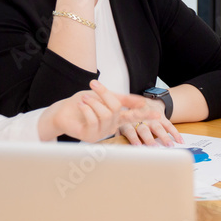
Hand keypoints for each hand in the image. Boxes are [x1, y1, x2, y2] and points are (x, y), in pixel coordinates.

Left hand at [39, 80, 155, 141]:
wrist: (63, 111)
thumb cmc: (83, 103)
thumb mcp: (104, 96)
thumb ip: (123, 99)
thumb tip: (142, 101)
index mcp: (116, 117)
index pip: (133, 116)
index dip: (145, 115)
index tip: (157, 114)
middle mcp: (110, 126)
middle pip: (116, 108)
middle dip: (105, 94)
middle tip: (94, 84)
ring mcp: (101, 133)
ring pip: (105, 113)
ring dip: (93, 102)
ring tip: (84, 97)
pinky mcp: (90, 136)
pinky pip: (93, 120)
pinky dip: (86, 109)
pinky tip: (81, 105)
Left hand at [117, 100, 182, 145]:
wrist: (143, 102)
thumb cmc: (130, 116)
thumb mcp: (121, 123)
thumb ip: (118, 133)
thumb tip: (114, 146)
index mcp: (129, 122)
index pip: (130, 130)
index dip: (134, 138)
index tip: (138, 146)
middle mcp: (141, 120)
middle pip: (145, 130)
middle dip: (150, 139)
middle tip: (154, 148)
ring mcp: (152, 118)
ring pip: (159, 128)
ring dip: (164, 137)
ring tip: (169, 146)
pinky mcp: (162, 118)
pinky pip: (169, 125)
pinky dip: (175, 133)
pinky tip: (179, 141)